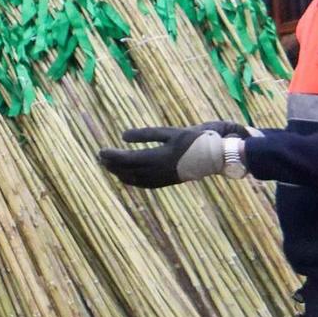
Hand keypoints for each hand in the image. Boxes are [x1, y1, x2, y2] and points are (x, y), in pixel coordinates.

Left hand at [97, 124, 242, 188]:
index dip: (113, 156)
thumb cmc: (195, 139)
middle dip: (112, 164)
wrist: (217, 157)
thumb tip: (122, 136)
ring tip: (107, 165)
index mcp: (159, 156)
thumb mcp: (170, 132)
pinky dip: (131, 180)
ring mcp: (163, 178)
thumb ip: (146, 134)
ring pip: (135, 179)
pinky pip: (144, 184)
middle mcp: (159, 170)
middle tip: (99, 157)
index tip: (100, 151)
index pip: (129, 159)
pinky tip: (124, 176)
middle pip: (128, 170)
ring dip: (119, 172)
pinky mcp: (168, 181)